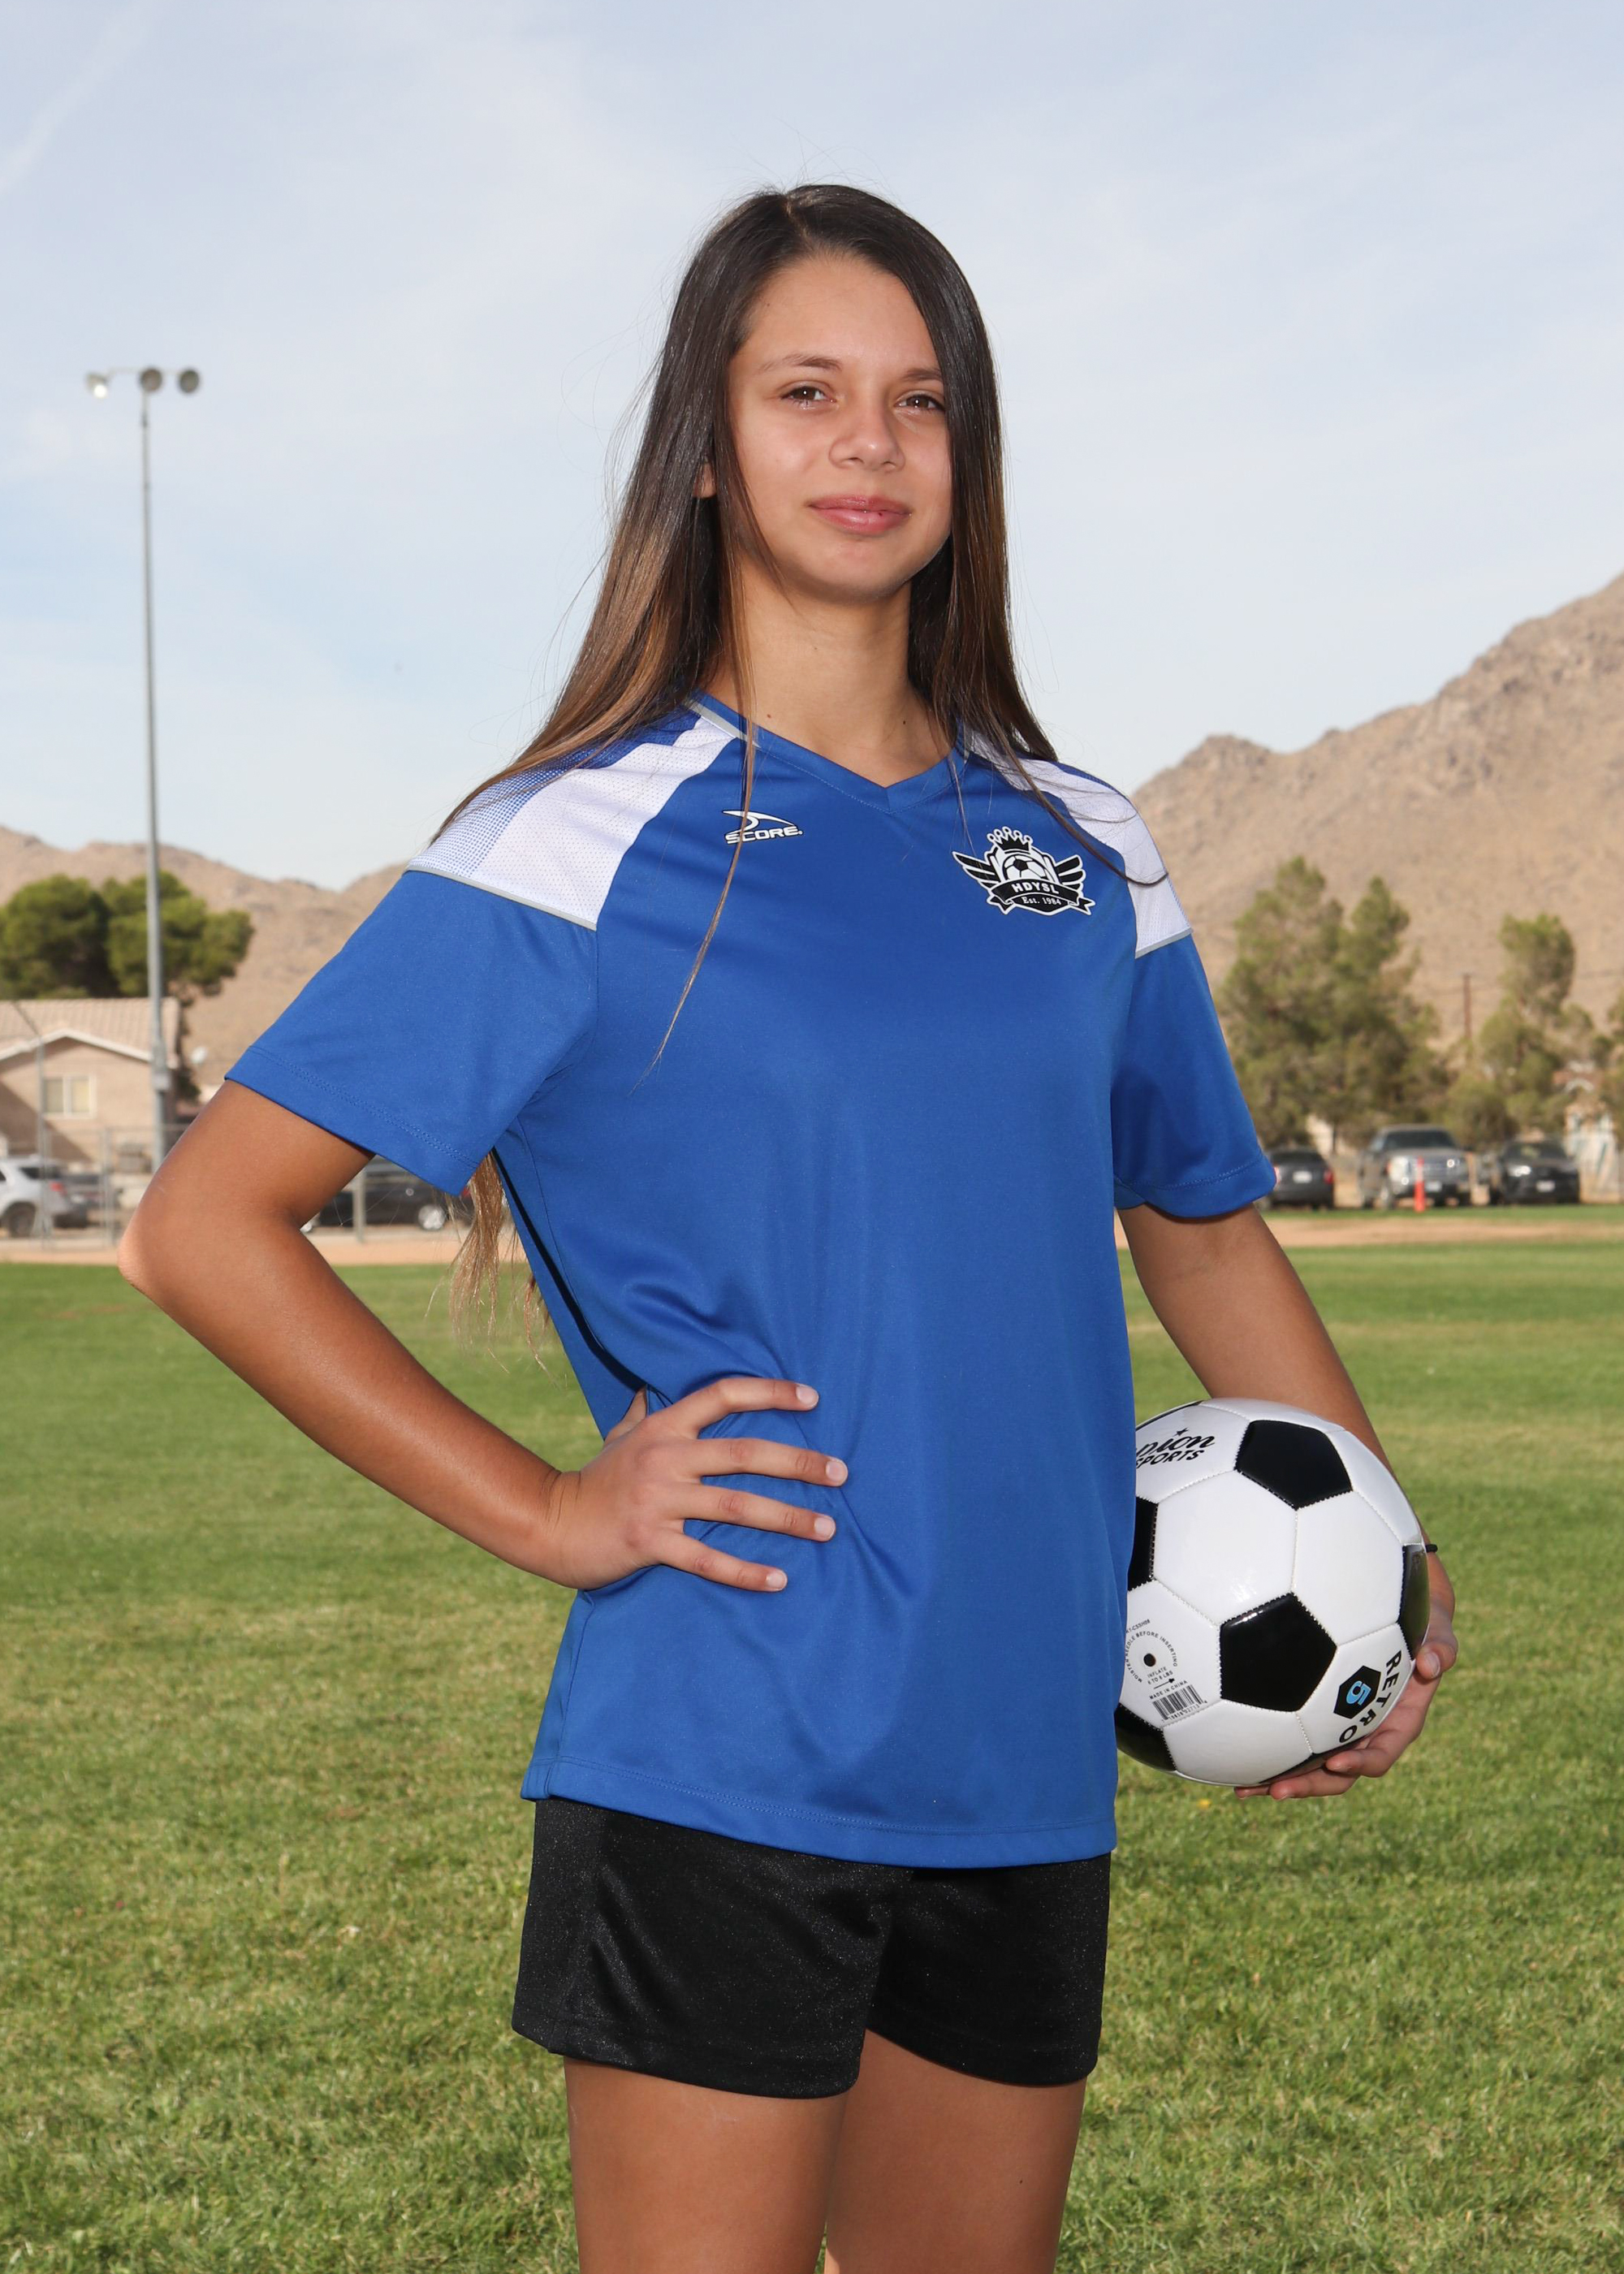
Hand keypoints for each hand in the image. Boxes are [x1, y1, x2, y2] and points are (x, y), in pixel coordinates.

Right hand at [530, 1375, 844, 1592]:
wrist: (551, 1524)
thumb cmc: (596, 1479)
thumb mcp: (620, 1435)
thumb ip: (644, 1412)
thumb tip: (650, 1386)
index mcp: (664, 1427)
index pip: (723, 1395)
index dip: (769, 1392)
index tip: (814, 1399)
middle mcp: (664, 1458)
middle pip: (743, 1453)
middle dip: (797, 1463)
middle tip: (841, 1474)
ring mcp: (657, 1501)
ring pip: (734, 1506)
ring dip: (786, 1518)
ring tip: (827, 1528)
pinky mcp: (648, 1542)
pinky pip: (705, 1559)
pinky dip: (744, 1571)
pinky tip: (779, 1579)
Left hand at [1235, 1554, 1457, 1799]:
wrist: (1396, 1617)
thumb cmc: (1420, 1625)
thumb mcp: (1439, 1634)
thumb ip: (1441, 1647)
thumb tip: (1433, 1663)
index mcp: (1397, 1725)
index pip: (1380, 1755)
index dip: (1360, 1763)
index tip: (1336, 1762)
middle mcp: (1366, 1734)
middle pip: (1338, 1774)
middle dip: (1309, 1785)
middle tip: (1276, 1789)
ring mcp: (1340, 1730)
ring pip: (1310, 1765)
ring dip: (1279, 1780)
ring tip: (1242, 1789)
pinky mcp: (1316, 1719)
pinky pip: (1294, 1741)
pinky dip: (1268, 1751)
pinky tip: (1233, 1755)